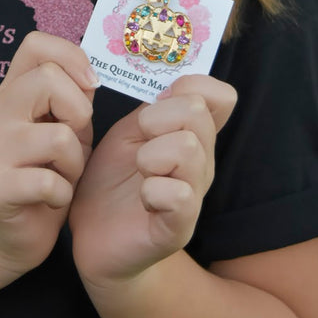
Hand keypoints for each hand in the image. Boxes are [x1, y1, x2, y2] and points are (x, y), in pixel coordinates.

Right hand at [0, 32, 95, 276]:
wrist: (13, 234)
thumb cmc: (46, 172)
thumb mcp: (66, 126)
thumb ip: (73, 96)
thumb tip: (90, 75)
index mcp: (11, 92)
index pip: (35, 44)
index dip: (70, 57)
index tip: (88, 87)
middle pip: (48, 79)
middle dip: (79, 113)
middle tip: (71, 143)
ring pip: (59, 136)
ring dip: (74, 162)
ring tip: (63, 175)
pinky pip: (48, 181)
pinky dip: (62, 193)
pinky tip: (52, 199)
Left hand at [69, 75, 235, 287]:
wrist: (96, 238)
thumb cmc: (112, 180)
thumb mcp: (130, 132)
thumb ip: (155, 106)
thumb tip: (181, 80)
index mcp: (192, 135)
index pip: (220, 95)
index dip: (188, 89)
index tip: (155, 108)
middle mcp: (202, 163)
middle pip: (196, 112)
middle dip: (156, 119)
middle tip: (140, 143)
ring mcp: (194, 195)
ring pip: (188, 148)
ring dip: (151, 155)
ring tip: (140, 171)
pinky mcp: (179, 227)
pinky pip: (179, 195)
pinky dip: (152, 191)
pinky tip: (143, 199)